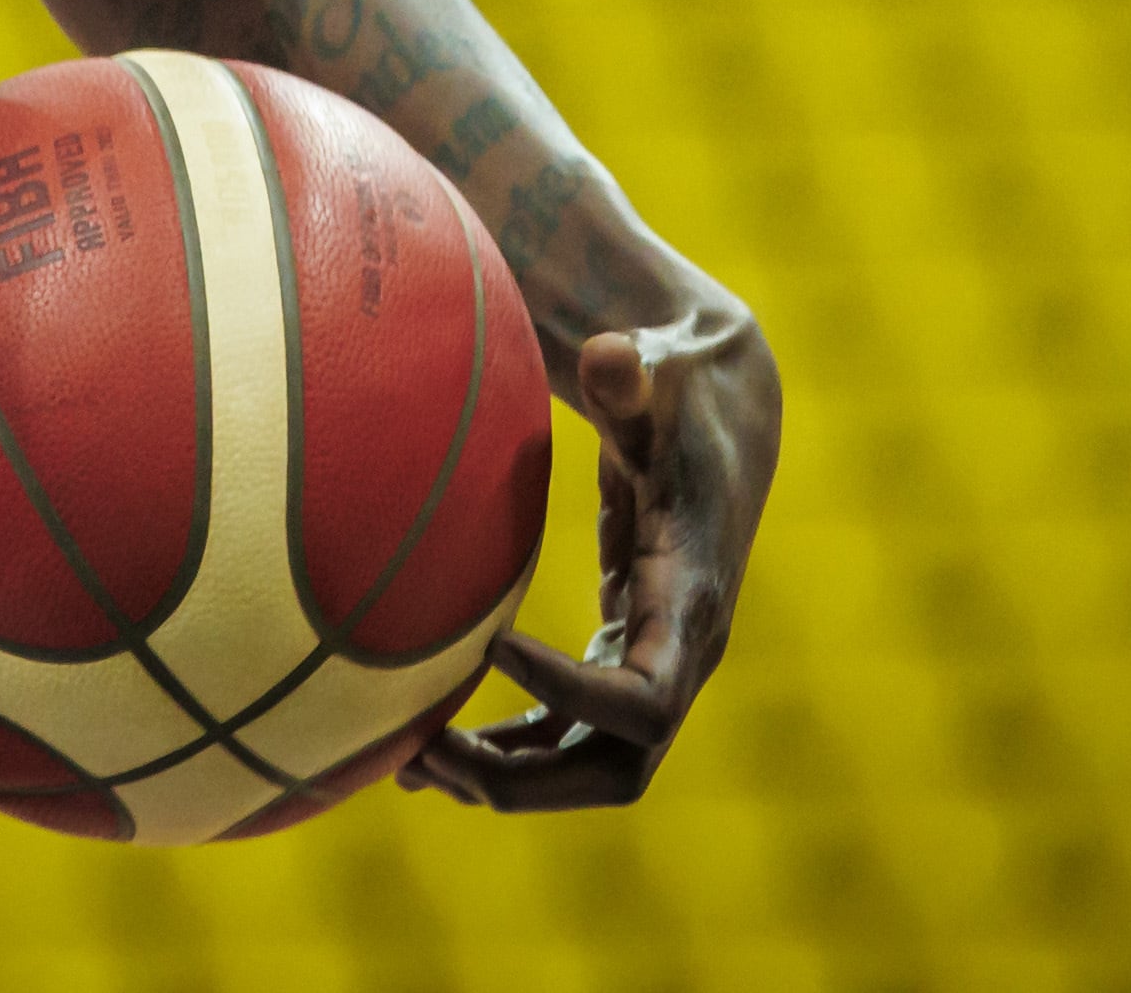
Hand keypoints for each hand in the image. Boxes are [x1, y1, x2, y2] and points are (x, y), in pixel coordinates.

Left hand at [403, 313, 780, 810]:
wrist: (724, 412)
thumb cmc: (683, 390)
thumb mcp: (661, 376)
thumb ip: (633, 377)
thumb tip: (610, 354)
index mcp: (695, 597)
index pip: (645, 694)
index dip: (570, 691)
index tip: (490, 647)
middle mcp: (684, 651)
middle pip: (619, 766)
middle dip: (526, 776)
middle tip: (421, 751)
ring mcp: (658, 664)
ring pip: (593, 767)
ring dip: (507, 777)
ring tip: (406, 762)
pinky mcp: (628, 656)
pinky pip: (573, 734)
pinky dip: (513, 750)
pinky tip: (434, 745)